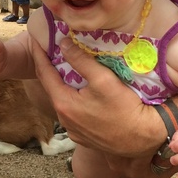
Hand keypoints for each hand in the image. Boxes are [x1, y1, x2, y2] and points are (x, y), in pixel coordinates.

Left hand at [30, 36, 167, 177]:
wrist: (142, 138)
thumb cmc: (125, 108)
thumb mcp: (103, 79)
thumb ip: (81, 61)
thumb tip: (63, 44)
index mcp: (64, 103)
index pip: (44, 73)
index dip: (39, 55)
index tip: (35, 40)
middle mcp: (63, 119)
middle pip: (52, 88)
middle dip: (50, 69)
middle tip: (50, 51)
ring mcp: (72, 130)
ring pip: (62, 101)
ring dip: (62, 85)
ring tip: (65, 69)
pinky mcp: (83, 136)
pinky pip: (72, 114)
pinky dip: (72, 99)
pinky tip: (80, 93)